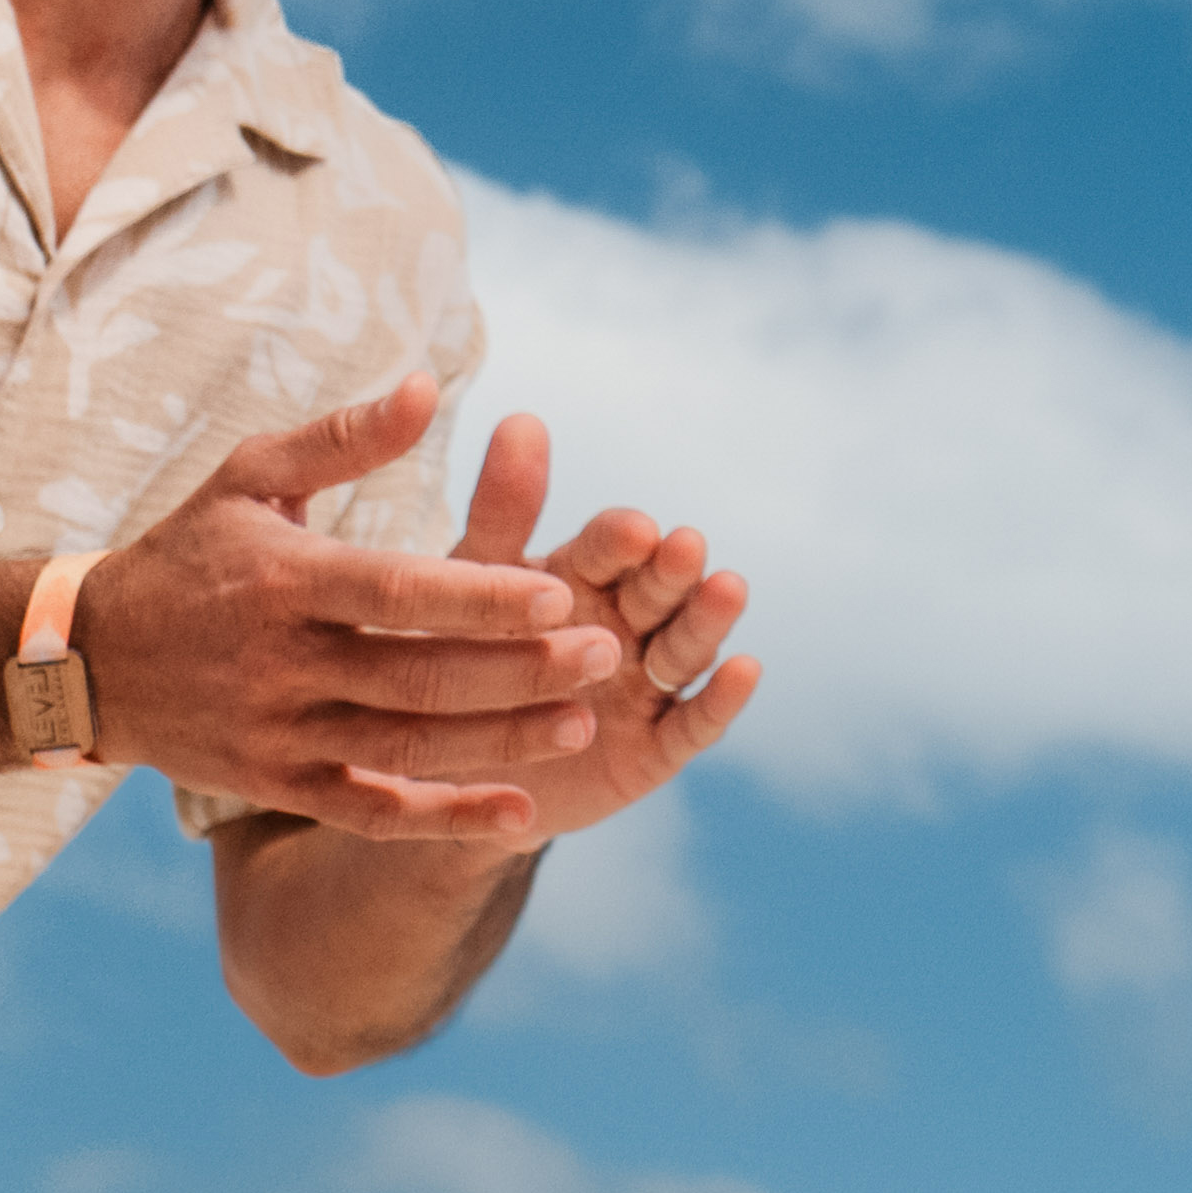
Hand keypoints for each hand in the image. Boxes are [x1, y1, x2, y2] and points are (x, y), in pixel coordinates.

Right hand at [73, 375, 613, 841]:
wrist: (87, 660)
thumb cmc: (188, 552)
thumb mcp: (249, 477)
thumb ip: (343, 437)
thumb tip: (431, 385)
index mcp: (284, 579)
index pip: (396, 590)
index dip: (478, 597)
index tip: (558, 591)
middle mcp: (281, 664)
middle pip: (416, 674)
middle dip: (517, 670)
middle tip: (606, 652)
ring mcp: (278, 733)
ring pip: (405, 745)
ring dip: (499, 741)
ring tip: (584, 721)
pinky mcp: (276, 784)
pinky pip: (370, 811)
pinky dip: (445, 819)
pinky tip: (520, 815)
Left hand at [442, 409, 761, 840]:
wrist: (447, 776)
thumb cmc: (457, 664)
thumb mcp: (470, 589)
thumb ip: (502, 512)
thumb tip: (523, 416)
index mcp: (581, 578)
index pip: (609, 548)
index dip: (622, 540)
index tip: (633, 529)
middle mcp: (624, 624)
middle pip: (658, 591)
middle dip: (672, 570)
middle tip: (683, 548)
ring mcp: (644, 686)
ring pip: (685, 649)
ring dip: (708, 619)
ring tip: (727, 588)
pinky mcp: (656, 750)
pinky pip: (694, 724)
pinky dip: (722, 699)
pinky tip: (744, 670)